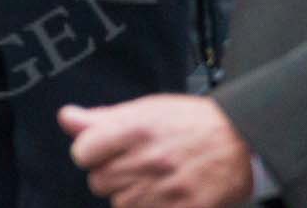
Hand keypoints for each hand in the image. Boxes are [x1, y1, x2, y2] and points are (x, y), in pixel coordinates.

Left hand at [58, 95, 254, 207]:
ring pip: (120, 204)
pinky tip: (165, 196)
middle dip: (112, 175)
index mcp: (136, 129)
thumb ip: (102, 118)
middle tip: (137, 165)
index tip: (104, 151)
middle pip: (99, 181)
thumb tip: (66, 118)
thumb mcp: (146, 109)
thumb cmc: (189, 122)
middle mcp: (149, 159)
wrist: (240, 138)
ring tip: (154, 180)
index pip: (83, 152)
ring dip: (132, 195)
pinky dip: (151, 207)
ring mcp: (167, 188)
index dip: (91, 153)